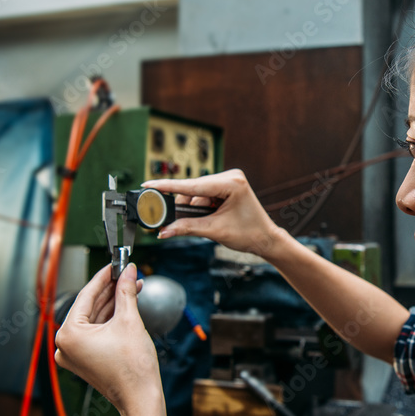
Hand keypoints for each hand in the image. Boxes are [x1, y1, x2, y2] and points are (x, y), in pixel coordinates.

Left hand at [54, 263, 158, 414]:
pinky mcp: (83, 359)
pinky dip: (109, 320)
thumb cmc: (133, 367)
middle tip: (126, 274)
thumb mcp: (129, 320)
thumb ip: (126, 292)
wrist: (140, 397)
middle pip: (89, 307)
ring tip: (131, 287)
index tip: (115, 265)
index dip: (104, 277)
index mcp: (68, 334)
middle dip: (110, 290)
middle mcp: (65, 345)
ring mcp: (73, 354)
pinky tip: (125, 306)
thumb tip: (129, 272)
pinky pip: (95, 332)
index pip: (86, 295)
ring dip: (112, 303)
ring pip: (94, 319)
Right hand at [141, 169, 283, 258]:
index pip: (193, 185)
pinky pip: (204, 196)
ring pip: (196, 194)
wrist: (266, 239)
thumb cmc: (249, 234)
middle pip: (193, 190)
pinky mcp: (226, 187)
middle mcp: (230, 176)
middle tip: (168, 220)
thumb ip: (187, 228)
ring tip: (203, 223)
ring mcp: (229, 180)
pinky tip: (206, 217)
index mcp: (232, 183)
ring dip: (193, 209)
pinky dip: (200, 208)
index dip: (168, 186)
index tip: (149, 184)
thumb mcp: (215, 231)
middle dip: (183, 207)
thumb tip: (164, 230)